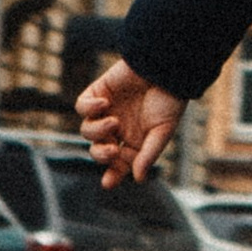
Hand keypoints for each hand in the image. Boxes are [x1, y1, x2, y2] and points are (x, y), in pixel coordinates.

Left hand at [76, 56, 184, 186]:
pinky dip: (88, 108)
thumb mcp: (163, 131)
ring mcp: (106, 110)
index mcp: (134, 140)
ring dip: (97, 131)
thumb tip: (138, 179)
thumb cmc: (170, 99)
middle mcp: (118, 128)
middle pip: (98, 149)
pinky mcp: (98, 92)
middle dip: (101, 154)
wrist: (166, 67)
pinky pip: (82, 106)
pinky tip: (104, 104)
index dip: (112, 174)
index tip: (108, 183)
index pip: (118, 163)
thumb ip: (148, 154)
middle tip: (113, 149)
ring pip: (87, 130)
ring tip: (114, 122)